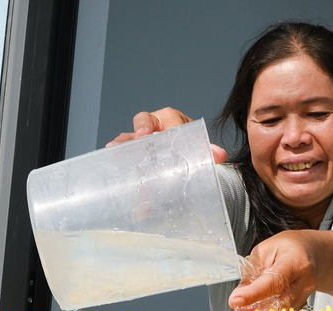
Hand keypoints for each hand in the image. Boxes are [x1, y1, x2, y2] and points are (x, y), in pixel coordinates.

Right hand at [106, 107, 226, 162]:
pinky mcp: (132, 153)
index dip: (164, 125)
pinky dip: (118, 158)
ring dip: (122, 142)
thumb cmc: (189, 147)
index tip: (153, 133)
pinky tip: (112, 167)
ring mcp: (140, 139)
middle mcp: (154, 125)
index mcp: (172, 120)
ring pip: (129, 136)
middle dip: (140, 129)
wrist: (183, 157)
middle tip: (139, 139)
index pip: (168, 120)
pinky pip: (123, 153)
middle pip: (144, 121)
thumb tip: (220, 155)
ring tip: (113, 149)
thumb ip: (207, 151)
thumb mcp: (198, 148)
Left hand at [228, 231, 317, 309]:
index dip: (253, 293)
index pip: (273, 281)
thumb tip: (238, 295)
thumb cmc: (289, 248)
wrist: (314, 253)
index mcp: (295, 262)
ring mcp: (305, 296)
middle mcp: (305, 282)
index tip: (234, 301)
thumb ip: (252, 272)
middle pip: (278, 303)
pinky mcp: (301, 305)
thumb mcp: (266, 250)